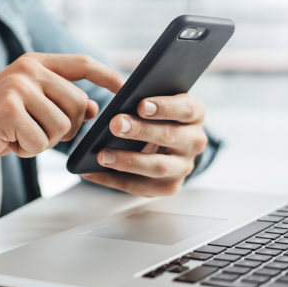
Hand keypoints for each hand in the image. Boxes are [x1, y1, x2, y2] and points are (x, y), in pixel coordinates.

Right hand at [0, 53, 124, 168]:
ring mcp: (19, 86)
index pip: (82, 64)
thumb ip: (58, 100)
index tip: (126, 90)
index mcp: (34, 63)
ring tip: (16, 135)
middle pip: (80, 104)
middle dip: (65, 129)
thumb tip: (96, 110)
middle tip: (34, 133)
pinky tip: (6, 141)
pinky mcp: (10, 108)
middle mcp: (28, 68)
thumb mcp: (26, 104)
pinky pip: (41, 141)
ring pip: (63, 126)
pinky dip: (26, 150)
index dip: (108, 77)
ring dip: (43, 142)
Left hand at [81, 93, 206, 196]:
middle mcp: (194, 141)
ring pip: (158, 166)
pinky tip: (93, 171)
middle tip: (115, 125)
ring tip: (102, 155)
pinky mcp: (169, 187)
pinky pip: (141, 186)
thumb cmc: (156, 117)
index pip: (186, 109)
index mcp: (194, 114)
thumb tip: (120, 100)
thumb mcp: (157, 103)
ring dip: (128, 161)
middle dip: (140, 131)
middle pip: (169, 136)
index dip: (164, 107)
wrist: (167, 145)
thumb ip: (144, 100)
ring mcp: (183, 167)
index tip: (141, 104)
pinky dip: (114, 180)